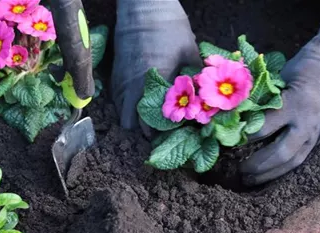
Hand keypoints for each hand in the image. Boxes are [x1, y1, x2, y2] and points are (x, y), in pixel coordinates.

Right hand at [111, 0, 201, 135]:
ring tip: (154, 114)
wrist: (144, 6)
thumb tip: (205, 98)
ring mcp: (120, 79)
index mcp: (151, 82)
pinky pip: (117, 98)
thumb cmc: (170, 27)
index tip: (172, 133)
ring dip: (135, 116)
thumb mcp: (189, 52)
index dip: (159, 132)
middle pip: (130, 123)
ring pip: (121, 112)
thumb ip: (195, 77)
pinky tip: (143, 99)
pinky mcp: (115, 72)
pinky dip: (128, 103)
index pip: (149, 121)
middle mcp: (131, 85)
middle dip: (143, 129)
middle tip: (162, 126)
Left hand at [240, 14, 319, 185]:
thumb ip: (266, 95)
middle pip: (280, 154)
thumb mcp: (284, 76)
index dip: (244, 137)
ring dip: (269, 174)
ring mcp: (316, 133)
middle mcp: (307, 123)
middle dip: (258, 166)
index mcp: (295, 104)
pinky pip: (300, 158)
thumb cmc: (310, 65)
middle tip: (238, 171)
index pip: (265, 127)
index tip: (226, 141)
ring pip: (292, 162)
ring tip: (249, 180)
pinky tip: (267, 174)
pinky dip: (281, 168)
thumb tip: (239, 111)